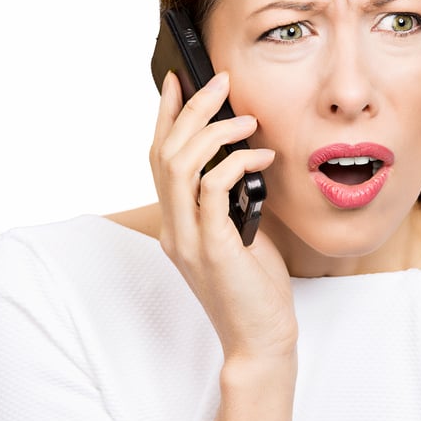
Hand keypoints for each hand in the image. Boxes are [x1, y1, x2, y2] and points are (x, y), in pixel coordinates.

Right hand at [151, 70, 296, 361]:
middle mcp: (174, 229)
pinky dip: (236, 164)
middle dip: (190, 109)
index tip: (176, 80)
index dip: (164, 116)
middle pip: (165, 152)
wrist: (260, 340)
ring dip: (213, 131)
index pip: (159, 158)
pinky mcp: (213, 249)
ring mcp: (189, 240)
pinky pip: (213, 190)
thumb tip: (244, 156)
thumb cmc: (254, 287)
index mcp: (176, 223)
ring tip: (247, 118)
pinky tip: (261, 156)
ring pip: (180, 165)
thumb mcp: (239, 233)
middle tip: (219, 81)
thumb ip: (231, 199)